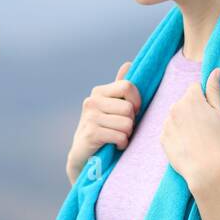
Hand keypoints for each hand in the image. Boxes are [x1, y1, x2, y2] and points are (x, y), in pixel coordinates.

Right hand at [66, 61, 142, 183]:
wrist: (84, 156)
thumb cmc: (103, 129)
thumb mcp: (111, 107)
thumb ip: (120, 88)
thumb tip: (129, 63)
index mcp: (99, 92)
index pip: (127, 86)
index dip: (136, 101)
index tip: (133, 112)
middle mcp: (91, 101)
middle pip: (129, 108)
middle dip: (131, 121)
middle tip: (122, 128)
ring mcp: (89, 117)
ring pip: (126, 123)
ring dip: (127, 134)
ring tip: (117, 137)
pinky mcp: (90, 133)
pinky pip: (119, 136)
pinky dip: (121, 143)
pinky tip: (114, 145)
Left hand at [160, 67, 219, 188]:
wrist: (206, 169)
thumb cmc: (218, 141)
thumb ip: (215, 90)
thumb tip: (216, 70)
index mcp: (190, 98)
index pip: (195, 89)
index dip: (204, 100)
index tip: (210, 114)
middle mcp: (174, 107)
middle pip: (184, 103)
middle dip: (192, 111)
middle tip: (204, 129)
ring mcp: (166, 123)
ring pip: (176, 117)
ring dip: (183, 123)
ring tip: (196, 139)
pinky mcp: (161, 138)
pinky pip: (169, 132)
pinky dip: (177, 136)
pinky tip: (187, 146)